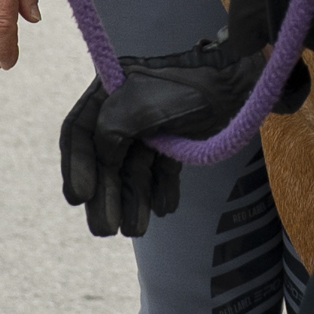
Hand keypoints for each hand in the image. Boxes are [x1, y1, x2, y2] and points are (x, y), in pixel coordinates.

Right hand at [58, 38, 293, 239]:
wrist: (238, 82)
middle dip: (106, 196)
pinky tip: (165, 209)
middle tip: (105, 230)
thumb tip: (102, 159)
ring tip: (136, 230)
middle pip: (105, 160)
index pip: (78, 132)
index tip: (80, 198)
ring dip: (133, 201)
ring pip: (133, 171)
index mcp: (109, 92)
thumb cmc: (187, 86)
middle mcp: (124, 110)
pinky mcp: (175, 140)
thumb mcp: (140, 104)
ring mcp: (150, 127)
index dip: (76, 166)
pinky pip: (160, 171)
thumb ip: (111, 130)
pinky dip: (160, 190)